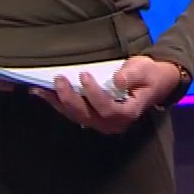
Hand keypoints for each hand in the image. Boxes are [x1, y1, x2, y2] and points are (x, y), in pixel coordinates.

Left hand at [32, 55, 186, 134]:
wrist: (153, 82)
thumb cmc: (150, 74)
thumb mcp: (145, 70)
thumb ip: (131, 75)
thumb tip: (117, 81)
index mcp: (128, 113)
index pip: (108, 108)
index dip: (94, 94)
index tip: (84, 75)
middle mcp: (113, 123)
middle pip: (87, 115)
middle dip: (70, 98)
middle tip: (59, 79)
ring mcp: (101, 122)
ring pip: (76, 116)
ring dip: (58, 102)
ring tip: (40, 89)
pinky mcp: (93, 116)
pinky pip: (73, 112)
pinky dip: (57, 103)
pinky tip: (42, 93)